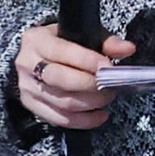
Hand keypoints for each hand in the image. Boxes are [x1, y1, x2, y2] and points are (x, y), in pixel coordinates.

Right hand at [15, 22, 135, 130]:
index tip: (109, 67)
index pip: (62, 51)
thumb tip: (127, 49)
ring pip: (63, 102)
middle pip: (60, 79)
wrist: (34, 58)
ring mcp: (28, 87)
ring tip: (107, 97)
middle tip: (110, 85)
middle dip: (90, 85)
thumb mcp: (81, 35)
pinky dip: (84, 121)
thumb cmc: (62, 44)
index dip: (88, 61)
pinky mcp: (32, 105)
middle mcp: (27, 63)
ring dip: (91, 103)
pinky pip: (60, 119)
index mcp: (36, 40)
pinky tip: (100, 115)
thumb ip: (104, 41)